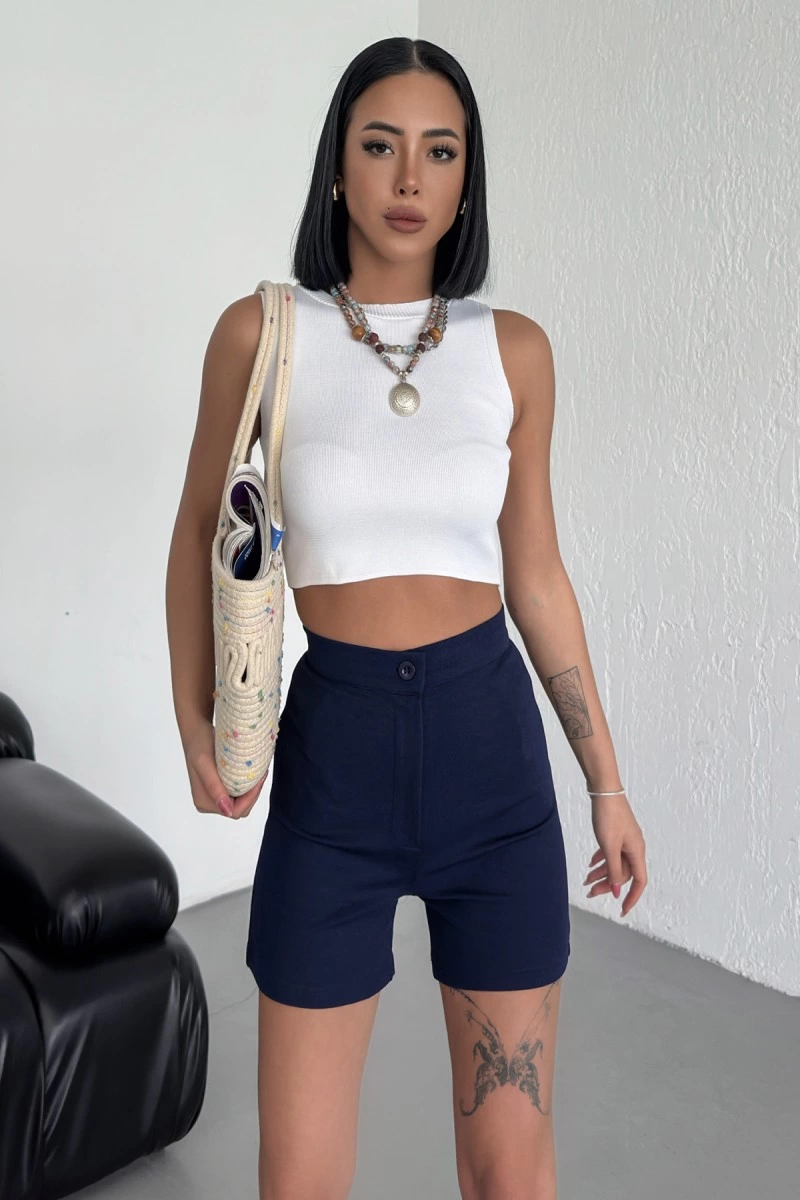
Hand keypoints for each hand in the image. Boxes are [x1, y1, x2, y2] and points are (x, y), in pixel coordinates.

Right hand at [183, 720, 267, 818]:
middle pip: (240, 809)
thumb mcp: (205, 763)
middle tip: (260, 774)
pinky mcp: (220, 789)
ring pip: (241, 802)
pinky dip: (247, 785)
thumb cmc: (199, 744)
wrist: (197, 731)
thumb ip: (214, 787)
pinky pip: (238, 794)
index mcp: (204, 801)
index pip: (235, 811)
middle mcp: (208, 803)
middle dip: (252, 794)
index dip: (250, 798)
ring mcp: (214, 797)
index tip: (258, 778)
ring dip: (251, 789)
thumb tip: (226, 810)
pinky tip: (250, 773)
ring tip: (257, 772)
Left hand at [583, 793, 646, 916]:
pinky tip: (591, 863)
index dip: (632, 897)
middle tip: (590, 892)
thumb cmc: (608, 817)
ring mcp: (627, 840)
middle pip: (625, 874)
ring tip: (586, 880)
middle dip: (608, 884)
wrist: (604, 791)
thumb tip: (618, 891)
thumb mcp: (609, 847)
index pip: (639, 881)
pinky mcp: (618, 833)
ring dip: (602, 873)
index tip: (622, 910)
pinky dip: (602, 860)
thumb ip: (613, 870)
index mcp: (637, 851)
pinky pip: (612, 852)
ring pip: (617, 863)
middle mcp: (635, 847)